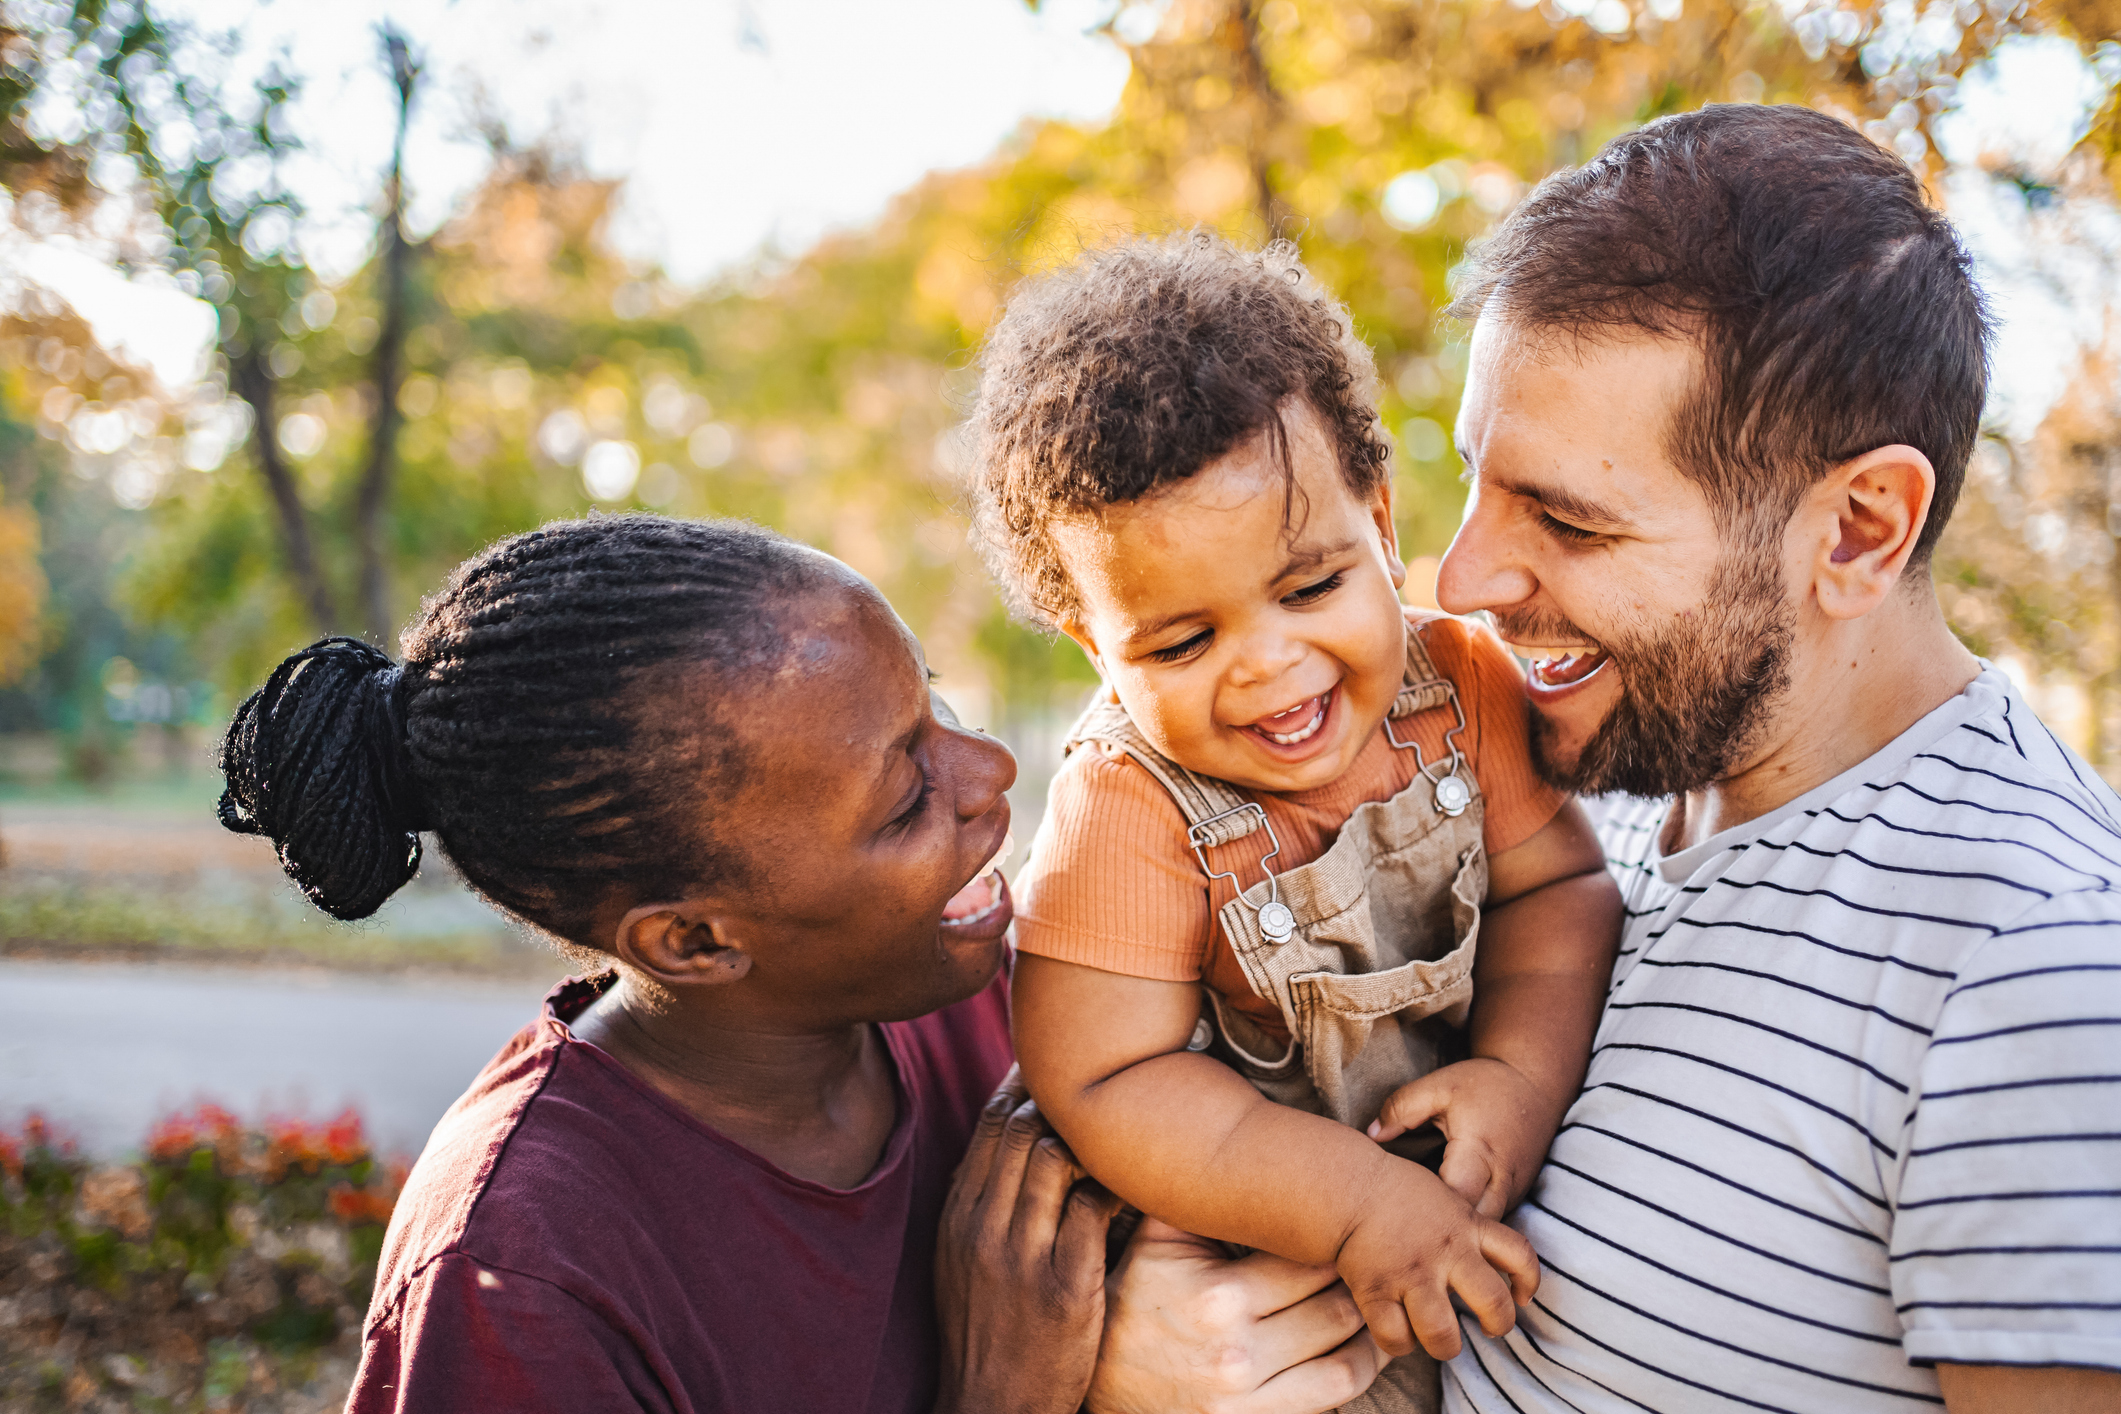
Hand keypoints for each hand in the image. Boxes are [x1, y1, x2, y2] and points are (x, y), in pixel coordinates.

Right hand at [935, 1068, 1122, 1413]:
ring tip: (1125, 1139)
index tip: (1059, 1071)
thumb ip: (982, 1204)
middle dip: (1065, 1101)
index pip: (990, 1124)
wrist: (990, 1409)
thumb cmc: (988, 1333)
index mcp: (957, 1216)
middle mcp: (981, 1227)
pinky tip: (1138, 1190)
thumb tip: (1009, 1144)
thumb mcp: (961, 1263)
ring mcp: (1020, 1256)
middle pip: (1022, 1128)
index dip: (1028, 1087)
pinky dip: (1120, 1188)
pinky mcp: (1064, 1287)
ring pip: (1055, 1157)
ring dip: (1096, 1140)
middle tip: (1106, 1091)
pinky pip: (1096, 1208)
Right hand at [1088, 1217, 1385, 1413]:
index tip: (1354, 1228)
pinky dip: (1357, 1370)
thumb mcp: (1153, 1246)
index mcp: (1217, 1294)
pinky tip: (1359, 1347)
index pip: (1308, 1257)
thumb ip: (1194, 1199)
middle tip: (1379, 1262)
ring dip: (1373, 1329)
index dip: (1341, 1240)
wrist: (1099, 1386)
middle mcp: (1237, 1348)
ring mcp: (1250, 1396)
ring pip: (1347, 1355)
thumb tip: (1228, 1137)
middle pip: (1337, 1304)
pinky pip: (1332, 1396)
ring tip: (1378, 1304)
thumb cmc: (1129, 1307)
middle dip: (1365, 1281)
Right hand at [1333, 1161, 1537, 1360]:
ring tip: (1442, 1340)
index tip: (1521, 1295)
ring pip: (1444, 1335)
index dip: (1529, 1281)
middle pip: (1494, 1305)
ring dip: (1447, 1346)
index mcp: (1466, 1224)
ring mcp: (1411, 1274)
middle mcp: (1445, 1252)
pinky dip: (1399, 1344)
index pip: (1520, 1254)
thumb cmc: (1393, 1190)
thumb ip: (1467, 1225)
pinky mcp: (1375, 1291)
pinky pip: (1396, 1338)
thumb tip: (1487, 1255)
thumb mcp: (1442, 1196)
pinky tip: (1400, 1334)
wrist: (1344, 1185)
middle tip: (1489, 1328)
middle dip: (1498, 1325)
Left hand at [1368, 1058, 1550, 1218]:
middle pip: (1474, 1229)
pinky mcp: (1517, 1197)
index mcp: (1479, 1151)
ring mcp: (1514, 1192)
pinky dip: (1472, 1228)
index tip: (1396, 1211)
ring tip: (1422, 1234)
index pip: (1454, 1199)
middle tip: (1407, 1233)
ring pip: (1487, 1232)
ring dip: (1460, 1235)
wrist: (1536, 1083)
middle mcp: (1501, 1179)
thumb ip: (1402, 1108)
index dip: (1427, 1211)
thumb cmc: (1485, 1084)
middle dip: (1444, 1236)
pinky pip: (1493, 1223)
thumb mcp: (1440, 1087)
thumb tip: (1372, 1135)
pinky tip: (1444, 1226)